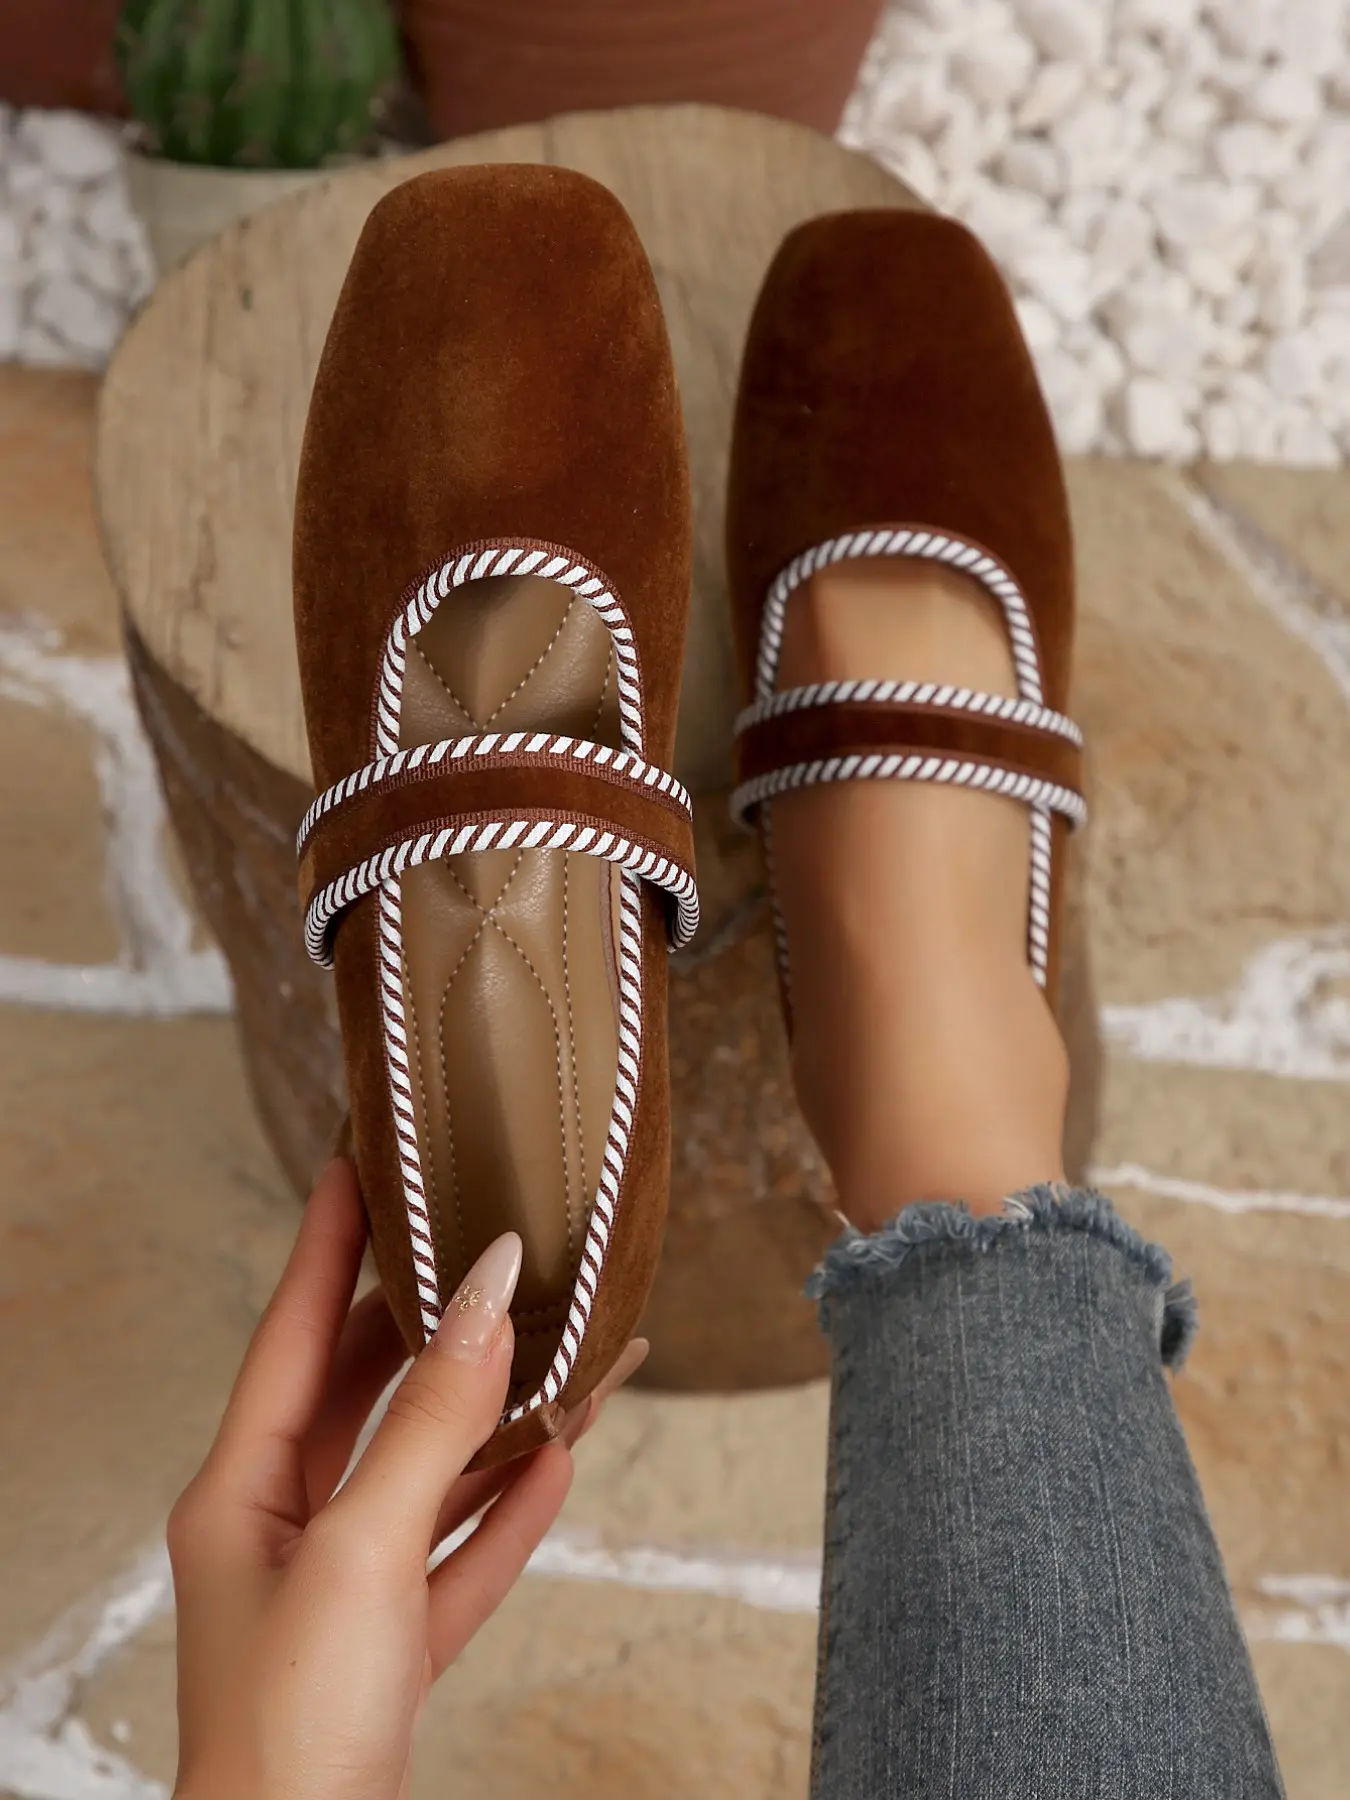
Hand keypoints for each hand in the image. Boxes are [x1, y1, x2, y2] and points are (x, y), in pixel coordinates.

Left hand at [170, 1158, 647, 1799]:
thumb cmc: (292, 1726)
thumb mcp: (363, 1549)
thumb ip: (429, 1423)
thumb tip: (485, 1301)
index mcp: (241, 1490)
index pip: (293, 1330)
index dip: (327, 1241)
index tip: (358, 1162)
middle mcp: (284, 1528)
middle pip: (364, 1393)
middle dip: (428, 1324)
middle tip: (479, 1248)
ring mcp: (341, 1589)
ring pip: (425, 1471)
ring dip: (490, 1414)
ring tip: (555, 1347)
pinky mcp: (392, 1647)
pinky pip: (458, 1550)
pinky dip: (506, 1507)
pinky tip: (556, 1461)